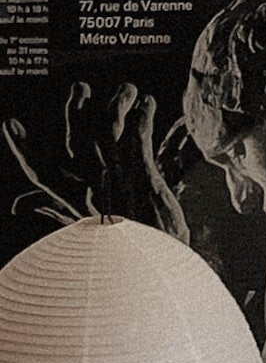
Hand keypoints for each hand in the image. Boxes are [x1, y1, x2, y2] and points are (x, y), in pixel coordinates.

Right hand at [3, 81, 191, 240]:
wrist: (153, 275)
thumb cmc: (122, 257)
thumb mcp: (85, 233)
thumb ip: (58, 213)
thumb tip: (25, 206)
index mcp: (75, 201)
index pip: (40, 172)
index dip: (23, 149)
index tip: (8, 124)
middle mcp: (92, 187)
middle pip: (75, 141)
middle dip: (75, 111)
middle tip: (78, 87)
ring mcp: (119, 181)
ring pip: (108, 131)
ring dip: (117, 105)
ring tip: (127, 89)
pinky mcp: (146, 178)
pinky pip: (140, 139)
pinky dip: (143, 117)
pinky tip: (148, 104)